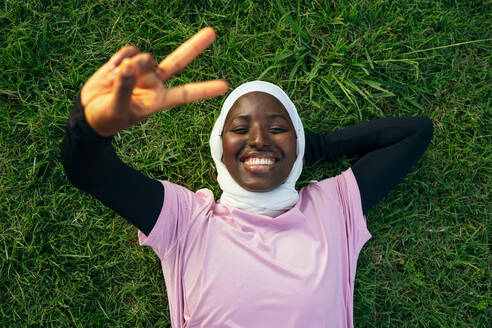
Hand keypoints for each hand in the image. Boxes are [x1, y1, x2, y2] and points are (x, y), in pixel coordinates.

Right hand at [80, 27, 227, 136]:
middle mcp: (155, 83)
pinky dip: (119, 58)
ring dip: (134, 63)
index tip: (225, 86)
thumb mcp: (116, 109)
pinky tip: (111, 70)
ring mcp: (143, 71)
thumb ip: (124, 88)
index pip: (186, 94)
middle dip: (194, 46)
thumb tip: (130, 65)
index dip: (205, 89)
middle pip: (178, 62)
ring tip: (118, 78)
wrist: (88, 112)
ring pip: (147, 56)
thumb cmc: (107, 118)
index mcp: (158, 100)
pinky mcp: (128, 61)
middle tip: (212, 33)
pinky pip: (129, 50)